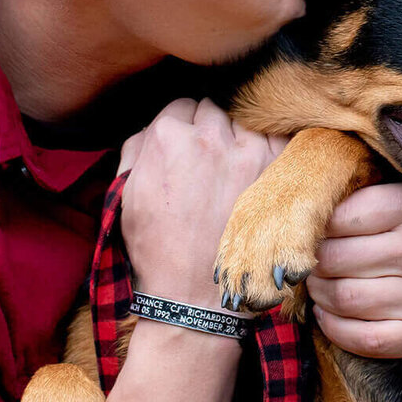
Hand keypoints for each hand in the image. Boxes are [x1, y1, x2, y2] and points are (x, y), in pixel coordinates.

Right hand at [119, 98, 288, 306]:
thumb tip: (156, 124)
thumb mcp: (126, 194)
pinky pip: (276, 136)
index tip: (187, 144)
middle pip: (212, 109)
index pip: (181, 105)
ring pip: (244, 118)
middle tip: (208, 159)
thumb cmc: (157, 248)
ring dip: (238, 135)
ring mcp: (246, 150)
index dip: (181, 125)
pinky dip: (268, 146)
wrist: (195, 295)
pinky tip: (259, 168)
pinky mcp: (275, 168)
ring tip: (233, 167)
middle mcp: (208, 136)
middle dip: (208, 127)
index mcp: (166, 137)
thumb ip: (137, 148)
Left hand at [306, 182, 401, 358]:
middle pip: (334, 260)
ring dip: (321, 295)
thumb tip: (300, 213)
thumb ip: (359, 198)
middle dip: (314, 264)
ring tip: (323, 286)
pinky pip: (361, 338)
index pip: (338, 219)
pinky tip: (332, 314)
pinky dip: (334, 327)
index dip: (319, 228)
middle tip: (314, 263)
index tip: (319, 233)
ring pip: (343, 299)